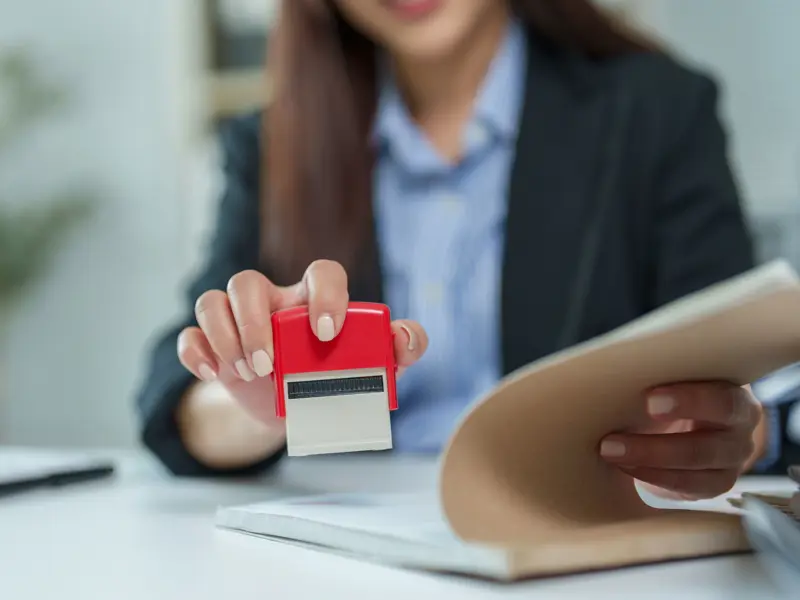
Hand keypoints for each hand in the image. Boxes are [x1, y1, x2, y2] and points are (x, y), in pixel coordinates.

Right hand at [176, 260, 427, 424]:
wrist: (298, 410)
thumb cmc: (337, 376)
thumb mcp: (374, 367)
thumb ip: (400, 348)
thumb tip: (406, 337)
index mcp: (314, 300)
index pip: (320, 273)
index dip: (325, 295)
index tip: (328, 334)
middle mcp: (272, 302)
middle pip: (247, 282)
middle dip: (254, 323)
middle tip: (270, 365)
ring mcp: (238, 322)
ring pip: (212, 300)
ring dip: (225, 336)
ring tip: (248, 373)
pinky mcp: (214, 346)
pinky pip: (190, 334)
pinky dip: (195, 351)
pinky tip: (212, 374)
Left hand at [599, 382, 762, 499]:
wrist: (699, 421)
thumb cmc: (682, 391)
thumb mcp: (678, 380)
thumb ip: (662, 379)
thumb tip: (614, 378)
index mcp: (736, 396)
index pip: (722, 400)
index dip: (689, 402)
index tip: (649, 401)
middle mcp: (741, 431)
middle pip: (706, 445)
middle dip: (656, 447)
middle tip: (611, 442)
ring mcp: (732, 462)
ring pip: (694, 468)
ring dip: (647, 463)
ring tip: (610, 453)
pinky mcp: (717, 483)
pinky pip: (686, 485)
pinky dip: (651, 476)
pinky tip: (625, 466)